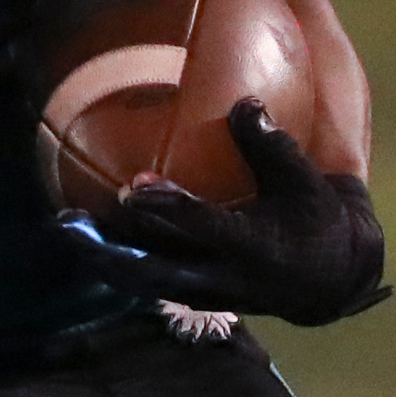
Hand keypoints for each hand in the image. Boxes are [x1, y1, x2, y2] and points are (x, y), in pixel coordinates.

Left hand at [56, 99, 390, 326]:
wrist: (330, 280)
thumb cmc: (315, 219)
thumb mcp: (306, 182)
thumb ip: (272, 146)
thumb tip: (244, 102)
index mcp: (252, 248)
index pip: (204, 227)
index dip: (169, 208)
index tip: (132, 186)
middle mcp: (222, 277)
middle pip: (153, 272)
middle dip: (106, 252)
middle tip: (66, 223)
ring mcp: (205, 292)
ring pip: (143, 281)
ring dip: (102, 257)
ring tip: (66, 225)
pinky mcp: (194, 295)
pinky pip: (148, 280)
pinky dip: (118, 259)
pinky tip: (90, 231)